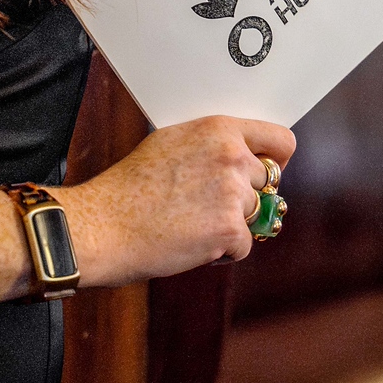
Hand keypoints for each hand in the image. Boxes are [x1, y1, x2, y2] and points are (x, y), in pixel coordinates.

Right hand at [51, 116, 295, 286]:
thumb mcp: (171, 143)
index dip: (276, 160)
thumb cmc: (129, 188)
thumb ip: (211, 146)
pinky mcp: (229, 229)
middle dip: (244, 197)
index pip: (280, 140)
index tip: (267, 172)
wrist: (103, 225)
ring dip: (230, 224)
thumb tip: (241, 155)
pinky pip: (244, 246)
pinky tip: (192, 243)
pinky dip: (223, 252)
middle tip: (207, 206)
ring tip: (192, 223)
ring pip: (254, 215)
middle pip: (268, 183)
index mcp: (219, 129)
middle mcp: (232, 157)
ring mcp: (233, 194)